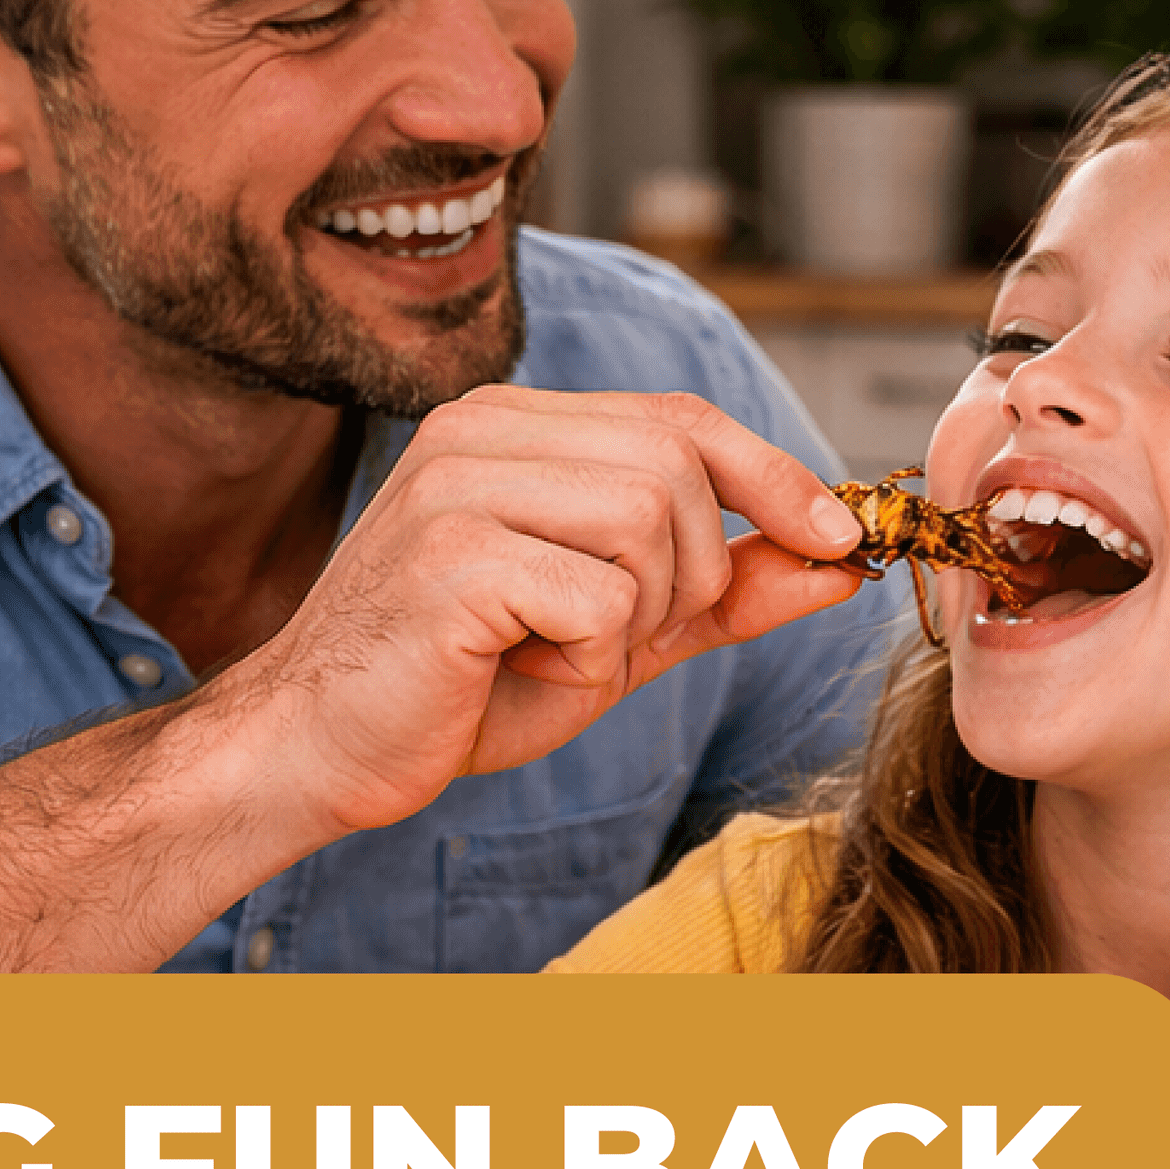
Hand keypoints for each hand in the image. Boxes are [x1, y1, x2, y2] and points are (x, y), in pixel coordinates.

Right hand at [197, 387, 866, 845]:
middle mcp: (482, 430)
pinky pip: (598, 598)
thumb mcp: (622, 632)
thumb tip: (843, 560)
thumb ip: (725, 589)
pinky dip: (587, 659)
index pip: (682, 418)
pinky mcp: (450, 555)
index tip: (841, 540)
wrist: (326, 751)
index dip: (775, 476)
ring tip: (555, 651)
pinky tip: (516, 669)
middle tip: (624, 635)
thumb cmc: (462, 687)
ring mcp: (458, 483)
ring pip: (649, 525)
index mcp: (517, 424)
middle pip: (678, 466)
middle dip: (693, 571)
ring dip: (634, 619)